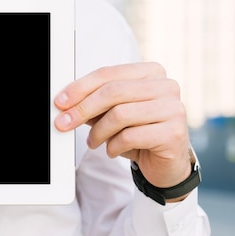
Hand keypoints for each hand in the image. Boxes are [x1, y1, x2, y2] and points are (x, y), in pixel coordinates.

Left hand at [54, 62, 192, 194]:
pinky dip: (113, 146)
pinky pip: (130, 136)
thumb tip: (66, 103)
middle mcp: (166, 86)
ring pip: (120, 114)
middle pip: (112, 92)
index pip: (107, 74)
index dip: (80, 87)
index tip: (60, 102)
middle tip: (64, 123)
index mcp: (150, 72)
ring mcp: (174, 108)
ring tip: (93, 141)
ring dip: (98, 131)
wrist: (166, 162)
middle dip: (83, 109)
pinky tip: (111, 150)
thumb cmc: (138, 131)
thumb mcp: (113, 112)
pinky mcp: (173, 133)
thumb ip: (94, 103)